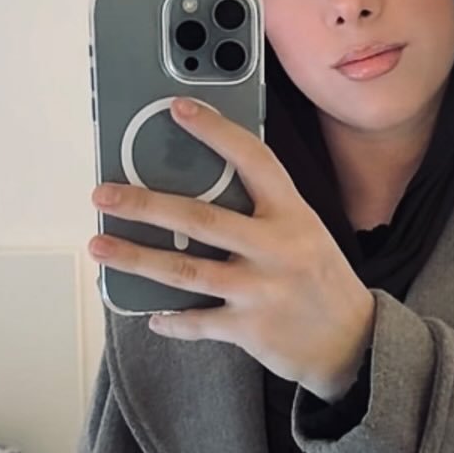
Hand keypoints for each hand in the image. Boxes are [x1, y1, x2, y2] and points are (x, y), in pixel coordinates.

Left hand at [89, 97, 375, 401]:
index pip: (253, 160)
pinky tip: (150, 315)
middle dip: (144, 204)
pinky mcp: (251, 329)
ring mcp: (262, 290)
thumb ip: (264, 213)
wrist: (354, 343)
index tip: (179, 109)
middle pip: (199, 219)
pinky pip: (198, 321)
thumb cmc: (321, 280)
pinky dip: (171, 319)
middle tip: (104, 194)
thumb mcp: (305, 234)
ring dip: (136, 259)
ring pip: (185, 271)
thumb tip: (200, 192)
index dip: (216, 131)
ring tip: (99, 246)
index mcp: (293, 215)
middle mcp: (277, 248)